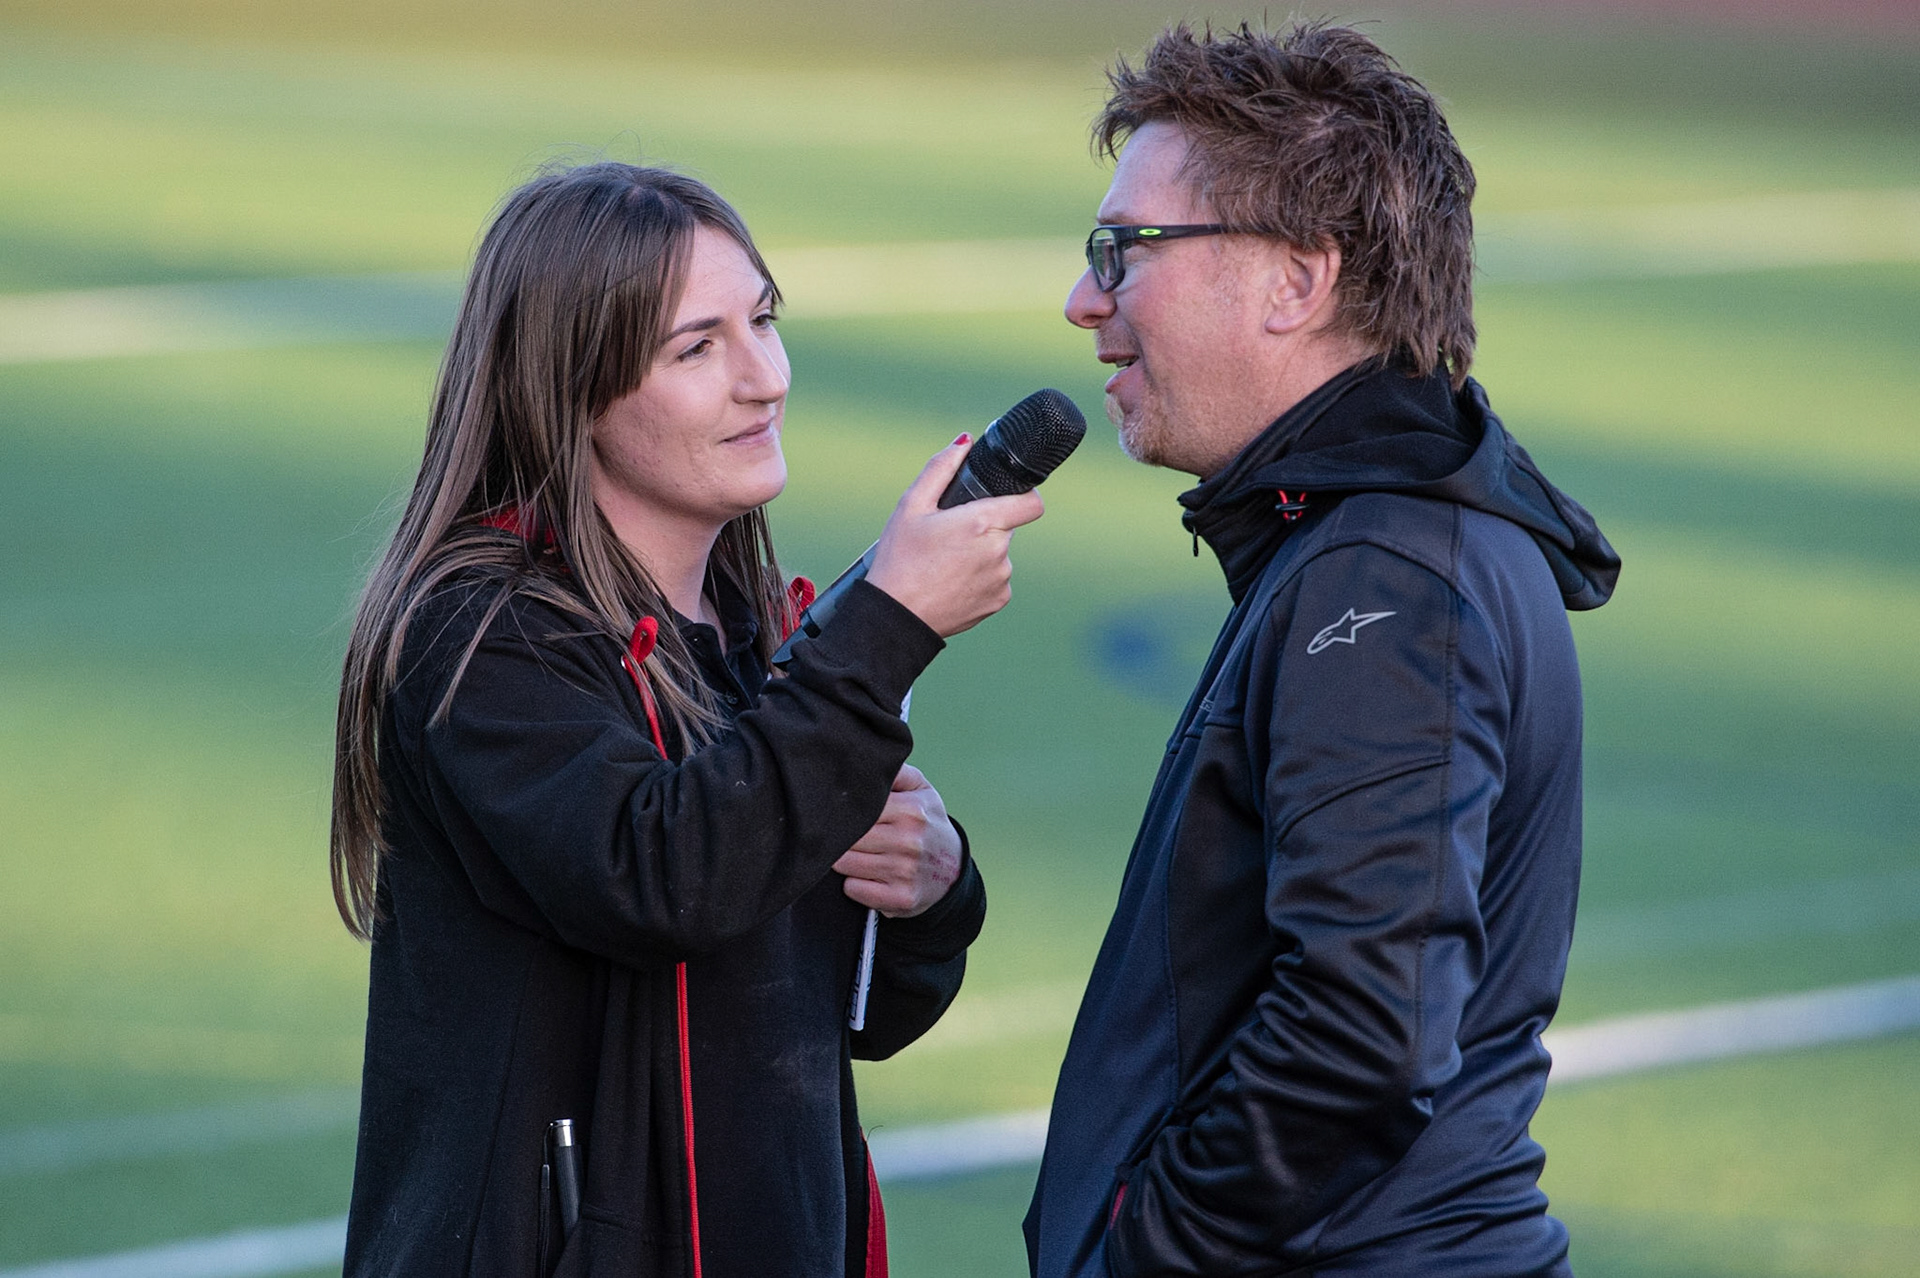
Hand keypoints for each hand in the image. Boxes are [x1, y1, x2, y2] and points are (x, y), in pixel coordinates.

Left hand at [833, 765, 961, 917]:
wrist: (953, 872)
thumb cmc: (927, 824)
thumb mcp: (922, 791)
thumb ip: (897, 772)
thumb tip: (872, 755)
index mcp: (912, 810)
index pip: (858, 807)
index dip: (843, 810)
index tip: (837, 811)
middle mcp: (909, 841)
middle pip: (847, 837)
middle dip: (839, 836)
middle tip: (843, 834)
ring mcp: (905, 872)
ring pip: (845, 864)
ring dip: (843, 860)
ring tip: (857, 854)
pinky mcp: (900, 898)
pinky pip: (854, 889)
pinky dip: (854, 884)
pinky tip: (866, 876)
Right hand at [865, 434, 1045, 637]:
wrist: (895, 617)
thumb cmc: (899, 559)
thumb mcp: (911, 506)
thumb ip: (941, 468)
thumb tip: (965, 441)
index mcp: (982, 523)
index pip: (1032, 503)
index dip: (1023, 496)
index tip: (1005, 498)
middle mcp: (999, 552)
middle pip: (1006, 526)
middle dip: (984, 526)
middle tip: (949, 536)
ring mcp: (1001, 579)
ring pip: (999, 554)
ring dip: (981, 553)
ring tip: (945, 562)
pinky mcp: (998, 601)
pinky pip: (996, 579)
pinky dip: (979, 577)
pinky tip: (951, 581)